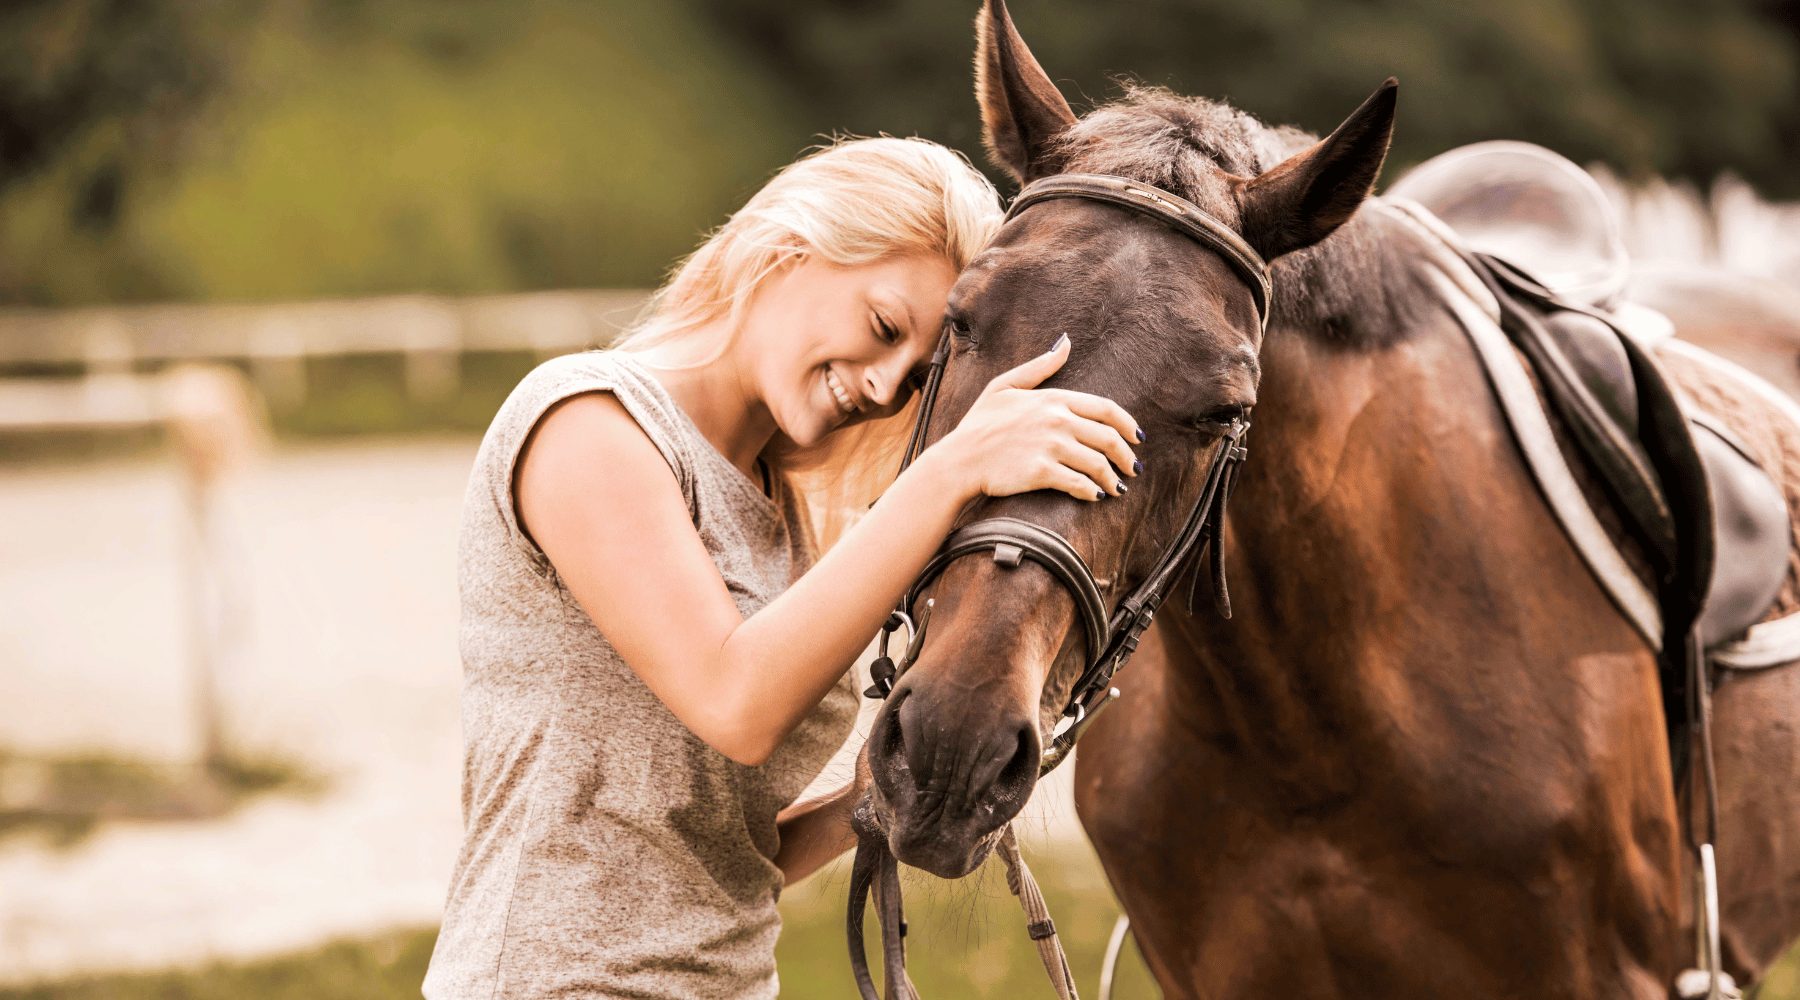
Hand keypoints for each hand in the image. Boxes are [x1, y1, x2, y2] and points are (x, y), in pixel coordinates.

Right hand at [932, 334, 1141, 502]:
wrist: (959, 459)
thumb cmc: (980, 423)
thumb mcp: (1006, 385)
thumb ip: (1041, 366)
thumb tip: (1065, 343)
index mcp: (1053, 399)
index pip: (1106, 409)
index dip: (1128, 425)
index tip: (1137, 438)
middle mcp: (1057, 421)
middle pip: (1109, 438)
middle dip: (1127, 457)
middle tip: (1133, 468)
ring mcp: (1050, 447)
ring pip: (1098, 464)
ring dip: (1114, 479)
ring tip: (1118, 488)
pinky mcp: (1042, 472)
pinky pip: (1079, 484)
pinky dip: (1093, 492)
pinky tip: (1096, 496)